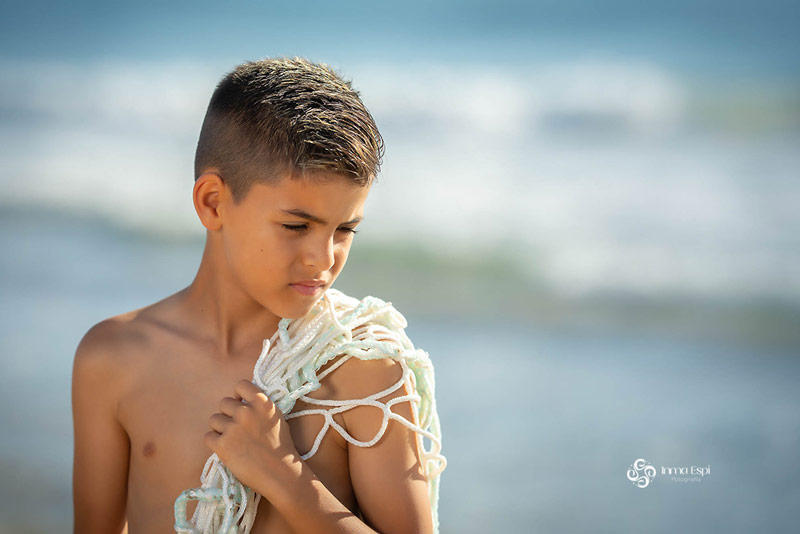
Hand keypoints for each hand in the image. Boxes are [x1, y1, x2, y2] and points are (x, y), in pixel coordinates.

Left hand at [205, 379, 302, 496]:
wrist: (280, 472)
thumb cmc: (280, 446)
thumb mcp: (276, 416)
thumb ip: (259, 406)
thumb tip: (240, 400)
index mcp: (262, 402)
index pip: (240, 385)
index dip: (238, 396)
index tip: (241, 405)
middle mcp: (246, 412)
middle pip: (224, 403)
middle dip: (228, 414)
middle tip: (238, 429)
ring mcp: (233, 428)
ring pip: (214, 419)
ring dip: (220, 429)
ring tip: (233, 440)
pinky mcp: (222, 445)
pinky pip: (208, 437)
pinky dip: (215, 443)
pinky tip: (227, 449)